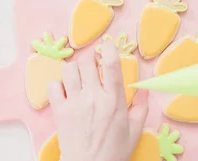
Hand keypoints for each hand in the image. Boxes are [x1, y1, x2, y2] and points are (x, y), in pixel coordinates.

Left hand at [47, 42, 148, 160]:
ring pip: (69, 69)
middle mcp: (93, 97)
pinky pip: (53, 85)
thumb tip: (144, 89)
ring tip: (78, 77)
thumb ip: (141, 108)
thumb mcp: (135, 131)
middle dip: (90, 60)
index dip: (108, 49)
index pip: (111, 64)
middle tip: (92, 67)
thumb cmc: (113, 151)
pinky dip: (57, 84)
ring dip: (74, 69)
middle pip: (87, 62)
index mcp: (114, 100)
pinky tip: (64, 90)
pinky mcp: (59, 110)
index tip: (107, 47)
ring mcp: (74, 103)